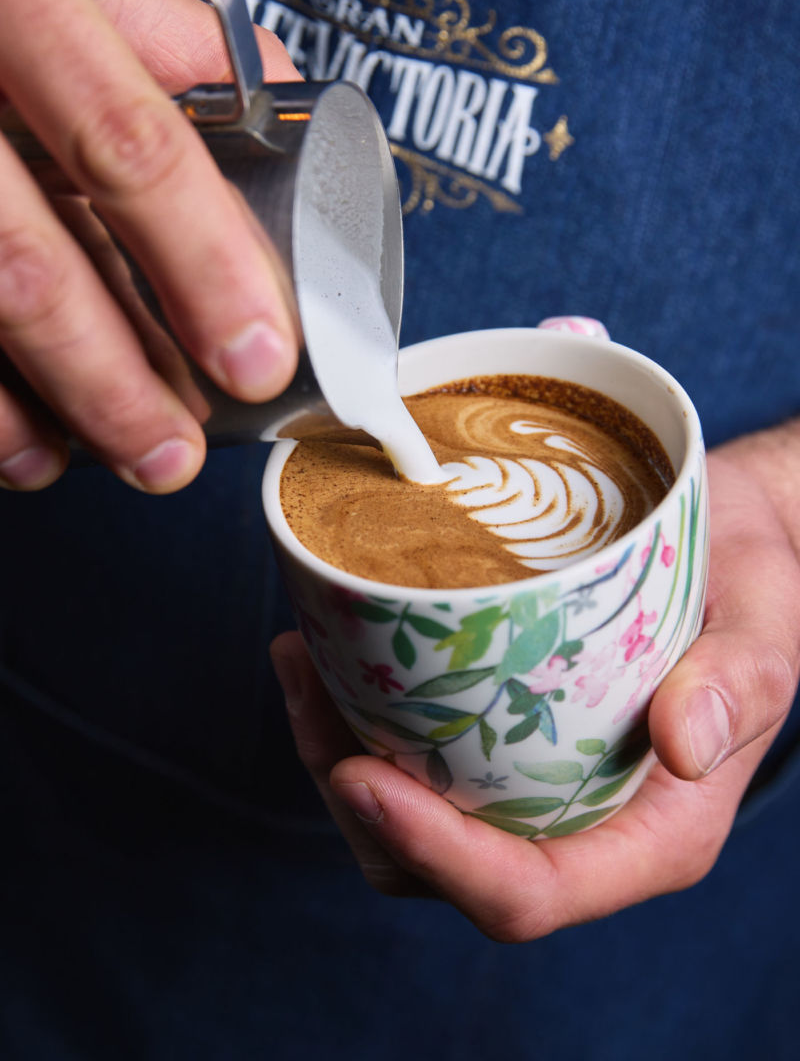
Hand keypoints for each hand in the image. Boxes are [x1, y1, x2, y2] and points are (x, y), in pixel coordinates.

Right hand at [0, 0, 299, 492]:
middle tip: (182, 453)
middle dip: (116, 381)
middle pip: (27, 267)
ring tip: (126, 461)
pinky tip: (28, 449)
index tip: (261, 356)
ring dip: (47, 409)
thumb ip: (163, 31)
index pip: (124, 145)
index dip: (202, 264)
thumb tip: (284, 104)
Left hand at [270, 437, 799, 940]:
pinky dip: (352, 717)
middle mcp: (577, 826)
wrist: (732, 545)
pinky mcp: (500, 739)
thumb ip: (739, 687)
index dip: (437, 857)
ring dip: (333, 756)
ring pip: (406, 824)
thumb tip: (684, 742)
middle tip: (310, 694)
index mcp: (648, 834)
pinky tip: (324, 647)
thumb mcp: (765, 628)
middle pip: (439, 872)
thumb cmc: (754, 589)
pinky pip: (411, 761)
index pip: (529, 894)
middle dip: (358, 806)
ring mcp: (531, 788)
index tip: (359, 775)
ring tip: (301, 660)